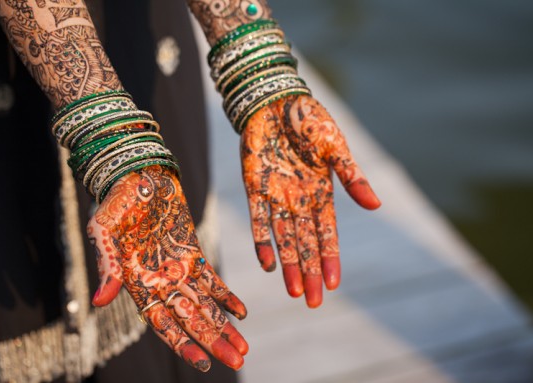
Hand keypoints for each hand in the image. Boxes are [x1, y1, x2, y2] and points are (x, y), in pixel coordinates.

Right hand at [87, 165, 247, 370]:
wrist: (137, 173)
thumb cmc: (115, 201)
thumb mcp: (105, 230)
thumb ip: (107, 266)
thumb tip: (100, 302)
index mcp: (136, 282)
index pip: (161, 322)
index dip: (181, 343)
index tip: (203, 363)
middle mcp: (158, 281)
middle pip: (189, 319)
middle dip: (212, 340)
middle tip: (237, 360)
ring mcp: (177, 268)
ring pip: (203, 305)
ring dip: (223, 325)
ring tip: (244, 348)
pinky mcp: (192, 252)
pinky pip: (211, 279)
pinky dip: (226, 296)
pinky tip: (242, 312)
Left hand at [241, 95, 380, 307]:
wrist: (275, 99)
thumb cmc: (309, 119)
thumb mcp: (336, 146)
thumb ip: (351, 176)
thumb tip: (376, 206)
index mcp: (322, 191)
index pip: (328, 232)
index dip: (330, 258)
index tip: (334, 284)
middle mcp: (300, 200)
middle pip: (306, 243)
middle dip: (310, 272)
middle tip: (314, 303)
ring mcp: (277, 196)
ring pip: (283, 238)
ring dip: (288, 264)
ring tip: (293, 291)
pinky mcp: (254, 187)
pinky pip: (257, 219)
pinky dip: (262, 240)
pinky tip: (266, 263)